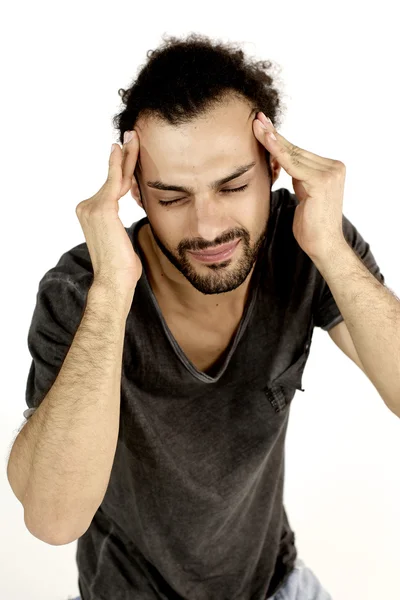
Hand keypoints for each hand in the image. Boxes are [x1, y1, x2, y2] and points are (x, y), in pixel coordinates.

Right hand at [75, 131, 142, 296]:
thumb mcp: (122, 238)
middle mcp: (86, 207)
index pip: (112, 186)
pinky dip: (121, 165)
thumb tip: (128, 215)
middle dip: (124, 157)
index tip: (127, 152)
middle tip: (132, 136)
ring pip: (116, 178)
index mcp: (91, 213)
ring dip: (127, 157)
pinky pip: (115, 182)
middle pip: (113, 179)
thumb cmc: (121, 266)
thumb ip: (120, 222)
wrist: (114, 280)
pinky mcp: (101, 208)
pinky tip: (125, 150)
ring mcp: (91, 207)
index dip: (121, 169)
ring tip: (136, 138)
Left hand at [252, 112, 345, 261]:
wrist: (323, 246)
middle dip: (274, 135)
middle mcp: (334, 167)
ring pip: (293, 154)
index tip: (264, 127)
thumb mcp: (303, 194)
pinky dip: (278, 152)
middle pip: (296, 149)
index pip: (299, 152)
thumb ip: (299, 177)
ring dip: (272, 140)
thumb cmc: (311, 226)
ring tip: (256, 126)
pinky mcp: (321, 181)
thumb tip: (283, 163)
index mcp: (331, 169)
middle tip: (256, 119)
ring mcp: (330, 173)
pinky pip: (293, 164)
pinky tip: (266, 141)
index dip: (280, 140)